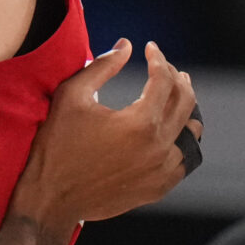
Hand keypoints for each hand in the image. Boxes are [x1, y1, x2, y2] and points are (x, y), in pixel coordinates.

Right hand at [16, 40, 200, 229]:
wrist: (52, 199)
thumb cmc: (57, 145)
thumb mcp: (72, 96)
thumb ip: (102, 66)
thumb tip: (126, 45)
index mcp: (141, 122)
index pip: (163, 80)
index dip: (158, 58)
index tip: (149, 48)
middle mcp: (159, 147)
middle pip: (186, 102)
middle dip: (177, 78)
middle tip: (165, 68)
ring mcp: (162, 171)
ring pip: (192, 133)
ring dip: (186, 109)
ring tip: (176, 96)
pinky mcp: (159, 188)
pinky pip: (185, 160)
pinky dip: (182, 141)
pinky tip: (172, 131)